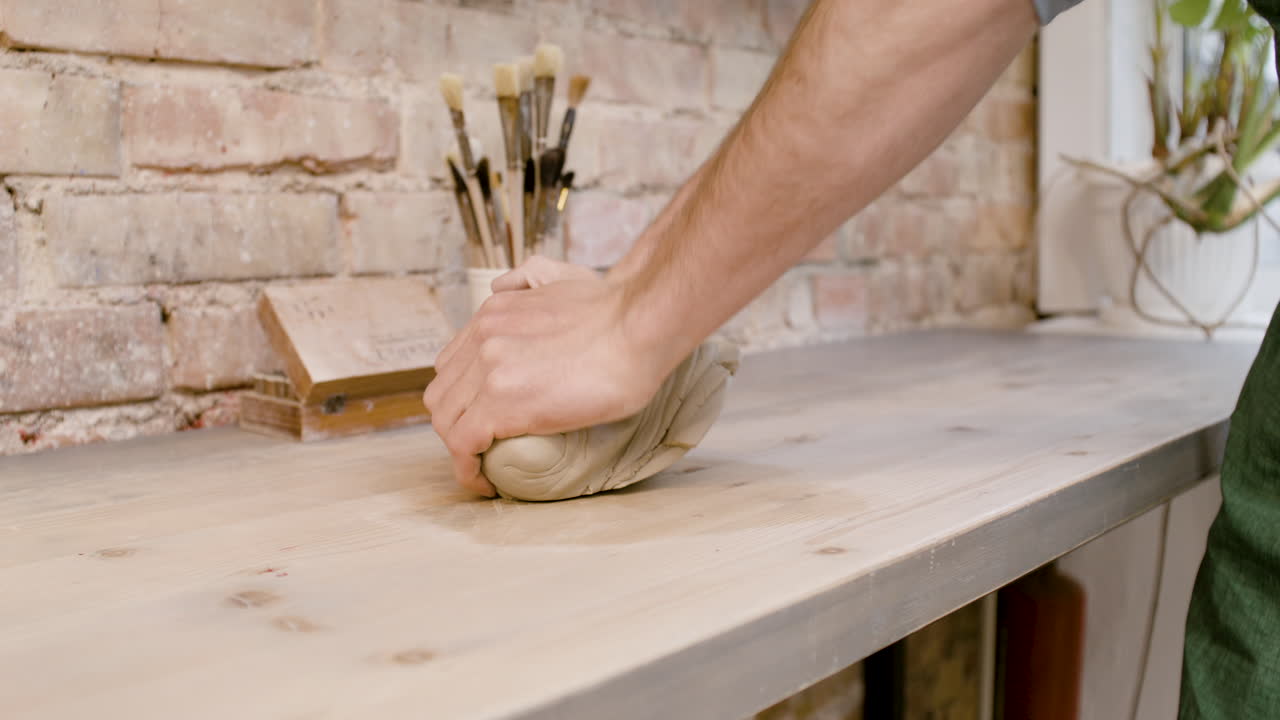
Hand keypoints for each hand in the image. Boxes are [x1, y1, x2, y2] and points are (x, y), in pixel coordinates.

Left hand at [424, 257, 673, 496]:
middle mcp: (482, 338)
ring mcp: (489, 370)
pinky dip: (467, 469)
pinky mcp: (501, 404)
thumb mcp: (559, 278)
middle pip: (442, 393)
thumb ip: (527, 280)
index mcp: (493, 312)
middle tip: (482, 447)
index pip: (452, 362)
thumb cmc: (616, 313)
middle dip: (456, 424)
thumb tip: (504, 285)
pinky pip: (463, 445)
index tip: (480, 418)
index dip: (461, 396)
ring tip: (484, 467)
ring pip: (446, 421)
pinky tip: (486, 482)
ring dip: (460, 449)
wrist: (637, 327)